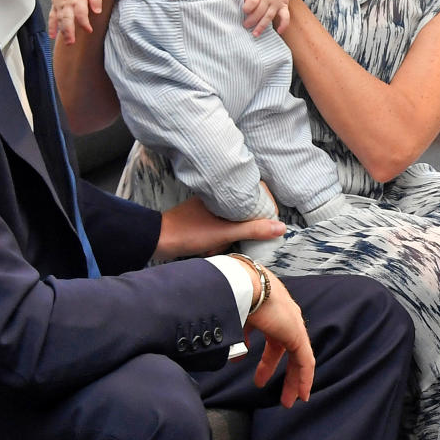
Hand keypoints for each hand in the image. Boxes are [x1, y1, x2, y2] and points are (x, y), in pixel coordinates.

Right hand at [48, 0, 101, 44]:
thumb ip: (96, 0)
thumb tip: (98, 10)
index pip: (81, 13)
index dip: (84, 23)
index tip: (88, 30)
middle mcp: (68, 4)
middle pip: (67, 19)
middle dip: (69, 31)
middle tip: (71, 41)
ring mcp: (60, 6)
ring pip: (59, 20)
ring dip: (62, 31)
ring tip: (66, 41)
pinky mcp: (54, 6)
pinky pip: (51, 17)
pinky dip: (51, 27)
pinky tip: (52, 35)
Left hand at [155, 196, 284, 259]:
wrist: (158, 240)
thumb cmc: (190, 232)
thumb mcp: (226, 232)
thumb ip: (254, 229)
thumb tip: (281, 228)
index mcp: (225, 191)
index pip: (256, 191)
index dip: (265, 209)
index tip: (266, 225)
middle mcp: (219, 196)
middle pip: (245, 210)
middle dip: (242, 230)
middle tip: (232, 241)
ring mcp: (210, 207)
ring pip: (233, 221)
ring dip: (228, 237)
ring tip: (216, 246)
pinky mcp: (203, 218)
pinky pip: (220, 227)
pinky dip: (218, 239)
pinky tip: (209, 248)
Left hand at [242, 0, 290, 36]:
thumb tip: (244, 6)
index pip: (253, 0)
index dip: (248, 6)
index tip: (244, 11)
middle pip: (259, 11)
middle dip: (252, 20)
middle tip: (245, 25)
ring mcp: (276, 3)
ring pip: (269, 16)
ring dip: (262, 26)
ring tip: (255, 34)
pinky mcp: (284, 6)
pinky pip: (285, 17)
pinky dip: (283, 25)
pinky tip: (279, 31)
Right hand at [245, 270, 314, 406]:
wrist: (241, 282)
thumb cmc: (232, 296)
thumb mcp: (234, 321)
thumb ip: (237, 338)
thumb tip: (237, 357)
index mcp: (268, 315)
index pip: (273, 342)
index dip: (268, 360)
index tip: (261, 376)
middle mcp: (284, 319)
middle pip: (284, 350)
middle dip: (278, 371)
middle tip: (273, 390)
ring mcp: (292, 326)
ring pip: (298, 358)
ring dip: (293, 380)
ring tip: (287, 401)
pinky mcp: (297, 334)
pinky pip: (306, 361)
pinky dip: (305, 378)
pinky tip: (302, 394)